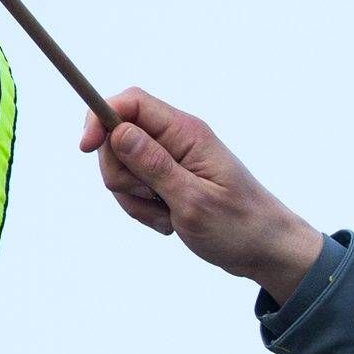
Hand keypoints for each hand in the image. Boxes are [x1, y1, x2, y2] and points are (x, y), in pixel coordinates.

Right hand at [78, 88, 325, 297]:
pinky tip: (170, 223)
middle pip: (116, 139)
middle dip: (121, 174)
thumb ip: (154, 165)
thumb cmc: (241, 227)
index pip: (130, 102)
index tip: (85, 148)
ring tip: (169, 216)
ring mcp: (171, 161)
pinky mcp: (168, 182)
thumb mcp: (193, 200)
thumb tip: (118, 130)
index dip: (100, 117)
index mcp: (186, 133)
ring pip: (121, 168)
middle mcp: (177, 140)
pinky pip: (134, 190)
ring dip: (134, 199)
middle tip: (153, 199)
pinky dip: (144, 210)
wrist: (267, 252)